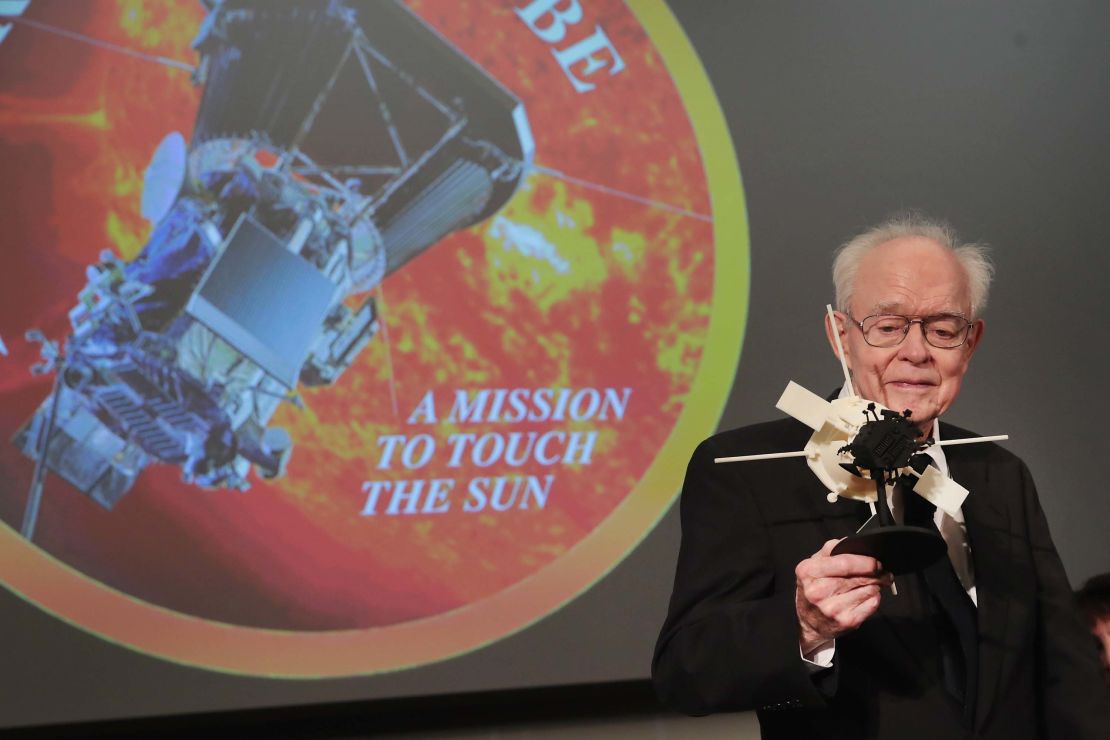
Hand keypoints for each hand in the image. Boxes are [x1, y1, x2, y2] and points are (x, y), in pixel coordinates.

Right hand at [795, 539, 892, 653]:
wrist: (809, 624)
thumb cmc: (812, 591)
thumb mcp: (811, 567)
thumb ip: (828, 551)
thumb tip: (849, 542)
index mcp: (808, 572)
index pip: (845, 562)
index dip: (865, 561)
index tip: (875, 561)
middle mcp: (819, 591)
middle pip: (859, 576)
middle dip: (876, 572)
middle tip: (882, 571)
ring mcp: (833, 608)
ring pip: (869, 589)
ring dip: (876, 584)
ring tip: (873, 583)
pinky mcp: (847, 621)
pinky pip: (873, 604)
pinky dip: (874, 597)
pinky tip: (866, 596)